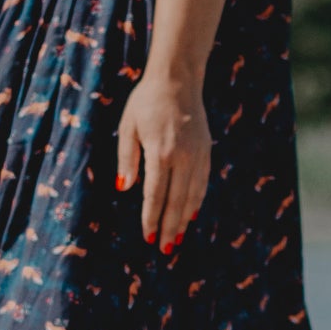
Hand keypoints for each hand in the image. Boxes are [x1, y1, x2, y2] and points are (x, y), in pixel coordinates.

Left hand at [116, 64, 211, 252]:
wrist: (179, 80)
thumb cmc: (147, 102)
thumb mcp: (128, 127)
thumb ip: (127, 159)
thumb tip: (124, 188)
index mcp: (161, 151)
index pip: (156, 194)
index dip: (152, 217)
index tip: (148, 236)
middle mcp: (182, 156)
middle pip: (176, 200)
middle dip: (170, 227)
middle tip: (165, 249)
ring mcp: (198, 154)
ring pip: (193, 195)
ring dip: (184, 220)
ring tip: (177, 240)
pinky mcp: (206, 151)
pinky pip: (202, 183)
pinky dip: (196, 202)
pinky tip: (189, 215)